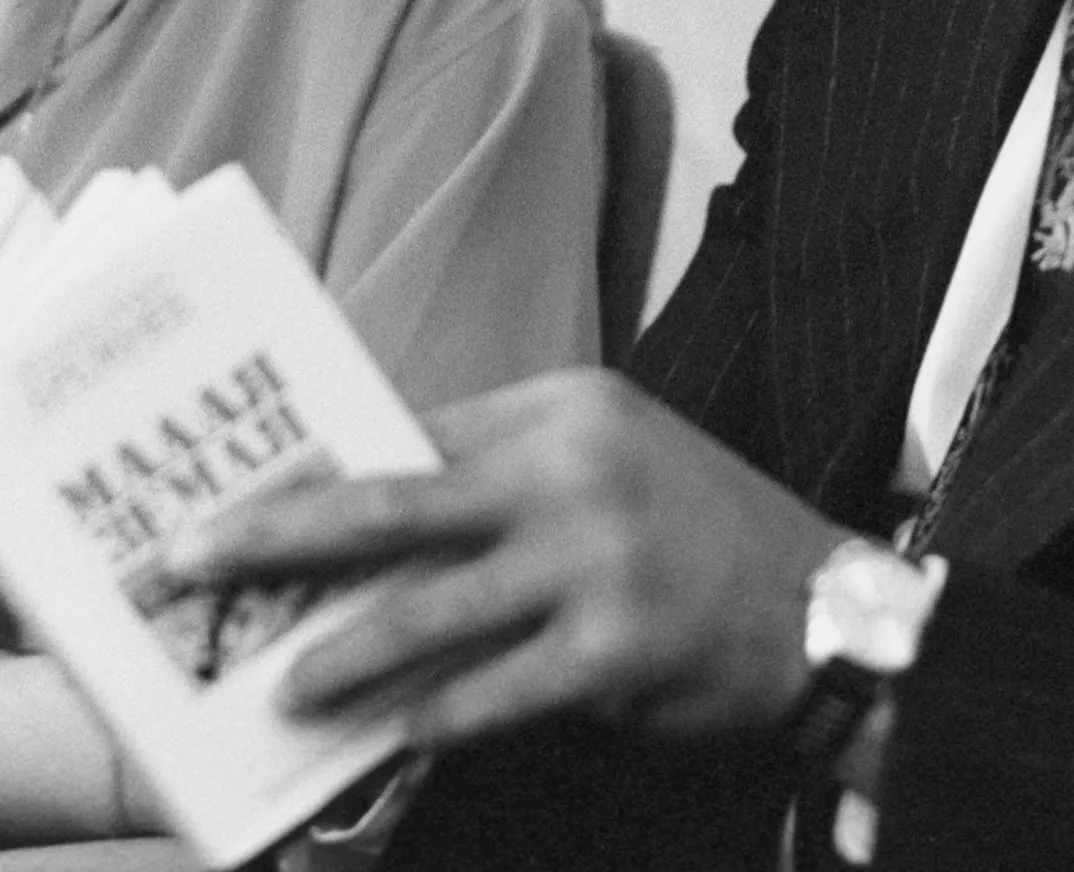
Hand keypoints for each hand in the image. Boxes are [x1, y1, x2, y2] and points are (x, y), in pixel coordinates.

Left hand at [167, 368, 850, 750]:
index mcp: (565, 405)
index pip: (414, 428)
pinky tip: (391, 730)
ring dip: (339, 651)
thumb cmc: (696, 526)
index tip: (233, 490)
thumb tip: (375, 502)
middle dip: (279, 532)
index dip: (316, 464)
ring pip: (427, 609)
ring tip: (280, 683)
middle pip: (396, 500)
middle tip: (189, 558)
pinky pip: (489, 693)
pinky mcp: (613, 649)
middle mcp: (574, 467)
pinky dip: (430, 715)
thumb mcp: (610, 454)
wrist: (822, 602)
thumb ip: (507, 469)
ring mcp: (595, 560)